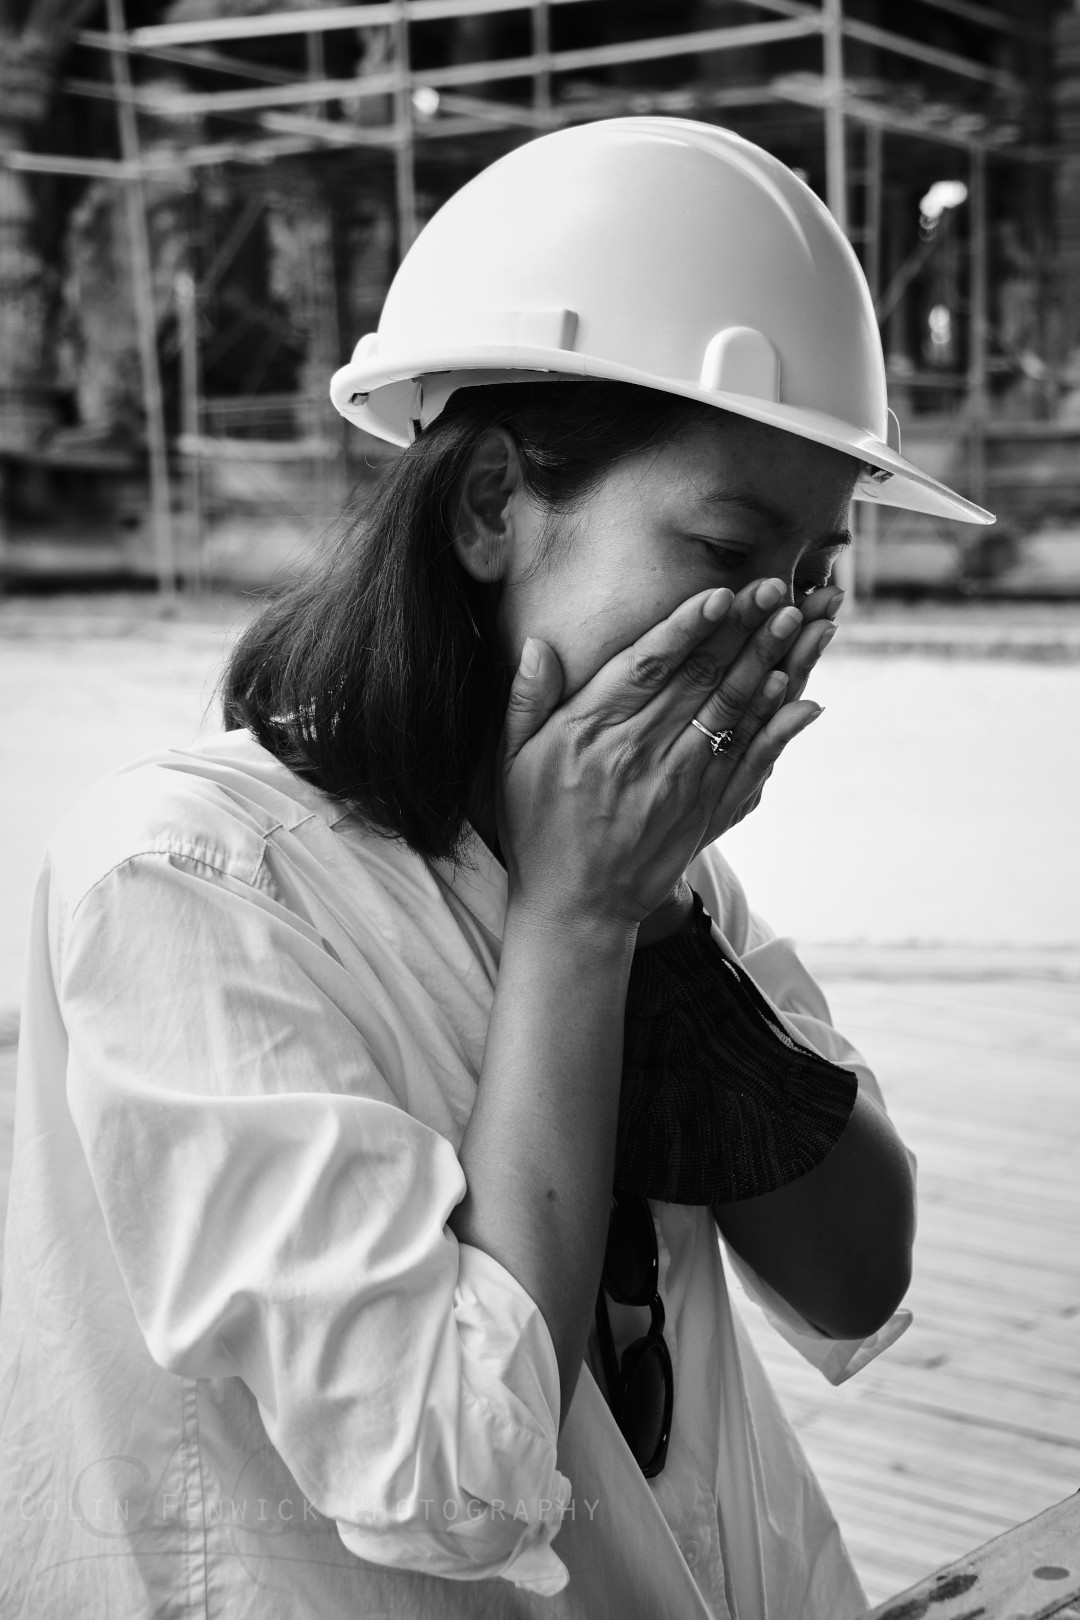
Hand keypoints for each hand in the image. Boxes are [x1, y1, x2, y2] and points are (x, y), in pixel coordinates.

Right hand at [495, 578, 823, 933]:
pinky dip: (778, 729)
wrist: (575, 907)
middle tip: (777, 589)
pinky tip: (803, 697)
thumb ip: (527, 701)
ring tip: (802, 622)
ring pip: (734, 712)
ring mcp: (680, 785)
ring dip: (773, 663)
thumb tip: (536, 645)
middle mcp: (640, 755)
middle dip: (745, 631)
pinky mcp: (706, 811)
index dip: (687, 629)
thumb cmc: (538, 826)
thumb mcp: (511, 762)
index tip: (721, 595)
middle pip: (702, 681)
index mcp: (590, 734)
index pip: (646, 668)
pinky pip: (749, 762)